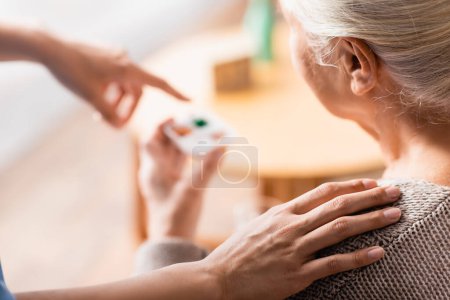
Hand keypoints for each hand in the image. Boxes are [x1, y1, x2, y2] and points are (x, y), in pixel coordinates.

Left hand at [41, 36, 188, 126]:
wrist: (50, 48)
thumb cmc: (71, 71)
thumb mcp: (91, 97)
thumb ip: (108, 114)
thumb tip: (119, 127)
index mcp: (127, 69)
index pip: (158, 83)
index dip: (175, 93)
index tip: (189, 100)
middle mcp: (125, 61)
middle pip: (136, 91)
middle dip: (127, 109)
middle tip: (112, 124)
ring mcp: (115, 57)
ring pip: (124, 85)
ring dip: (116, 101)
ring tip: (98, 114)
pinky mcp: (105, 57)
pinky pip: (115, 77)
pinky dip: (110, 91)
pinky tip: (95, 97)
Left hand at [139, 119, 223, 239]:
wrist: (172, 241)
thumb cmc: (176, 217)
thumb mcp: (193, 190)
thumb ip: (207, 167)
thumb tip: (222, 145)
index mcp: (153, 170)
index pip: (151, 140)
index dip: (161, 125)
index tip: (177, 116)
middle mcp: (157, 171)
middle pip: (165, 143)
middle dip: (180, 132)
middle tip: (197, 124)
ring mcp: (166, 178)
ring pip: (175, 153)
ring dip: (188, 143)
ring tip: (205, 134)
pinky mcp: (175, 185)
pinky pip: (184, 164)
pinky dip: (194, 156)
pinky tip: (208, 153)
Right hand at [202, 179, 401, 299]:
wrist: (220, 277)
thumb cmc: (239, 250)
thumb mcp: (260, 224)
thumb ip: (284, 215)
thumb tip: (304, 207)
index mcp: (282, 212)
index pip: (323, 193)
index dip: (350, 187)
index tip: (370, 185)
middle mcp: (291, 226)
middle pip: (337, 207)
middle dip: (370, 198)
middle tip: (394, 192)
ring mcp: (294, 250)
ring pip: (340, 230)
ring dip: (371, 221)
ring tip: (395, 215)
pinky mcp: (297, 274)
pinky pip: (333, 264)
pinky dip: (358, 258)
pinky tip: (378, 253)